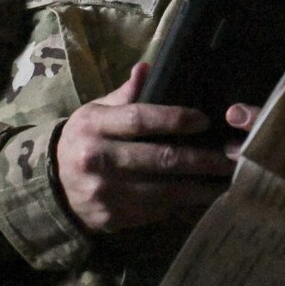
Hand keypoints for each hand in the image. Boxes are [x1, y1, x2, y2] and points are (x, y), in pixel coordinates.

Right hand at [54, 63, 248, 233]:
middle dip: (202, 159)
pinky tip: (202, 197)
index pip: (140, 119)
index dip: (175, 119)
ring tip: (227, 181)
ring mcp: (106, 192)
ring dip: (201, 187)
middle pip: (161, 158)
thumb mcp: (96, 111)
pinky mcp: (113, 217)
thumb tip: (147, 68)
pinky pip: (156, 210)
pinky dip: (182, 203)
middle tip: (231, 157)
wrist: (52, 185)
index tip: (204, 120)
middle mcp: (98, 159)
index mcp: (94, 125)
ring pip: (165, 190)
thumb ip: (125, 94)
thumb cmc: (85, 139)